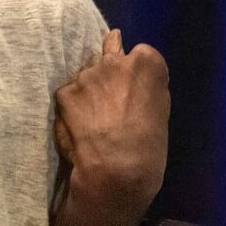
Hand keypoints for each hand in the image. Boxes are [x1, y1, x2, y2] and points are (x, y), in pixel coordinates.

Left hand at [53, 29, 169, 225]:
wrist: (114, 172)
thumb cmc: (149, 149)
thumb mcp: (161, 111)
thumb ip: (146, 88)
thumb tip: (135, 84)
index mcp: (146, 63)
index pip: (140, 52)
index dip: (135, 72)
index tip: (134, 89)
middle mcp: (114, 60)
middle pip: (109, 58)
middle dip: (108, 75)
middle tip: (110, 101)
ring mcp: (86, 74)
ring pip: (86, 76)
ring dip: (89, 90)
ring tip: (94, 118)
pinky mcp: (64, 91)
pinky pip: (69, 94)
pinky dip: (72, 107)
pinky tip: (79, 126)